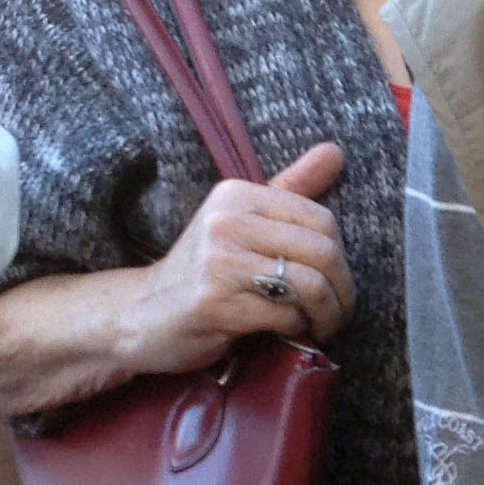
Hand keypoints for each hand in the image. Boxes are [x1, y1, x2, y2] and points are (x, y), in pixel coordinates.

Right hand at [130, 143, 356, 372]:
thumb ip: (290, 188)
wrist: (141, 314)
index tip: (336, 283)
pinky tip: (290, 333)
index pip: (320, 219)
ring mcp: (217, 262)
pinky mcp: (214, 303)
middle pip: (321, 252)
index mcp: (236, 195)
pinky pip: (284, 315)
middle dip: (342, 291)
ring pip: (308, 286)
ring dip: (327, 315)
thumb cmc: (204, 272)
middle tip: (338, 313)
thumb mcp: (243, 222)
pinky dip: (297, 330)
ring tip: (323, 327)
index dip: (341, 258)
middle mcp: (226, 221)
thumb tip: (336, 151)